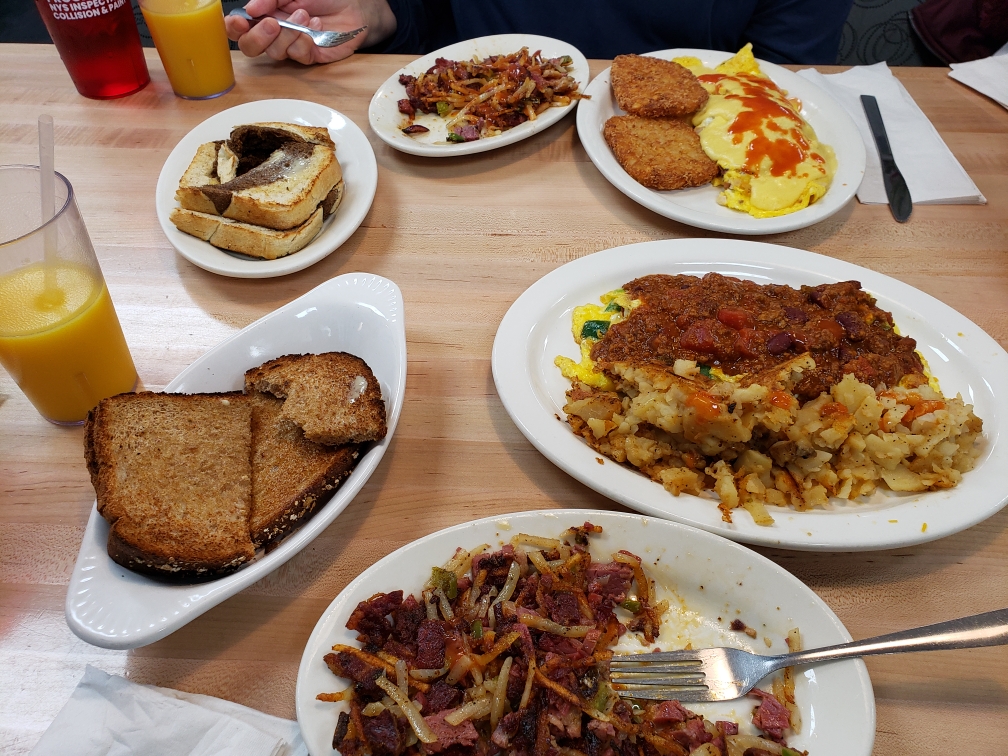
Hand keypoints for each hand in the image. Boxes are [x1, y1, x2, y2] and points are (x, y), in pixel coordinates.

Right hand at [225, 0, 395, 64]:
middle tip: (273, 22)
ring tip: (304, 14)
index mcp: (266, 14)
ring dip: (288, 33)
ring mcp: (292, 46)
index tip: (240, 21)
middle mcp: (275, 33)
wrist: (354, 5)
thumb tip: (251, 9)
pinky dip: (304, 41)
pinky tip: (314, 25)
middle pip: (251, 48)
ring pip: (276, 52)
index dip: (234, 27)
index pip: (240, 28)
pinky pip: (298, 55)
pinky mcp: (310, 56)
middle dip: (258, 37)